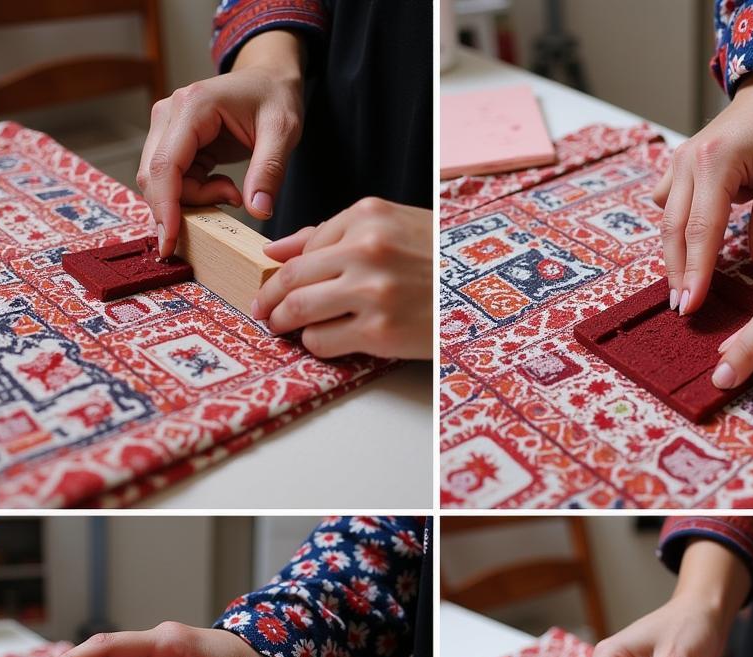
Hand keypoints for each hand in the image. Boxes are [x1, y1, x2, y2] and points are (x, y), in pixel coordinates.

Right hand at [137, 31, 304, 256]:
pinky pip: (175, 183)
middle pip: (157, 177)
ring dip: (196, 200)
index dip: (165, 207)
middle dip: (185, 206)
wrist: (270, 79)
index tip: (169, 242)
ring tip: (234, 191)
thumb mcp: (283, 132)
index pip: (166, 166)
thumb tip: (258, 211)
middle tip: (232, 201)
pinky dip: (198, 195)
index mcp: (192, 107)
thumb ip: (269, 171)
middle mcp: (170, 114)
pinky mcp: (175, 143)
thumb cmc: (275, 97)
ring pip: (163, 183)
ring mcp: (168, 128)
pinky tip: (226, 187)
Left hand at [253, 198, 432, 359]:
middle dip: (270, 298)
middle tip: (263, 311)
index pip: (306, 244)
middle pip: (292, 277)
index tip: (276, 284)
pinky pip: (322, 341)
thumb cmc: (443, 265)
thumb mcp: (397, 230)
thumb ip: (334, 234)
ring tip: (283, 328)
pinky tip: (328, 340)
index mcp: (371, 216)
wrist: (488, 298)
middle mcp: (368, 250)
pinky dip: (316, 344)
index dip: (285, 269)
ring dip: (284, 323)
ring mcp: (373, 292)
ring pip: (299, 310)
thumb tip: (275, 249)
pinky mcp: (379, 331)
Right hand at [653, 69, 752, 314]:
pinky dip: (674, 231)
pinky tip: (685, 247)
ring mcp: (677, 165)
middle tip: (681, 308)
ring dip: (673, 257)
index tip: (691, 304)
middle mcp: (686, 164)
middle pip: (674, 232)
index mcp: (714, 163)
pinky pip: (667, 207)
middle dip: (677, 273)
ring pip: (667, 223)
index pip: (701, 230)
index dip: (695, 272)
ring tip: (681, 289)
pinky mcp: (677, 169)